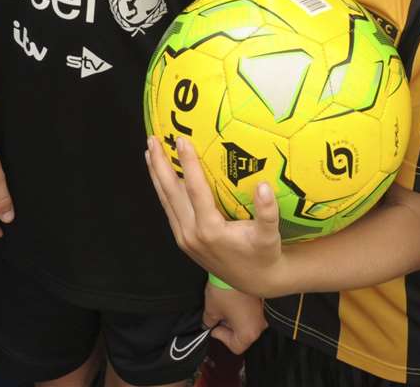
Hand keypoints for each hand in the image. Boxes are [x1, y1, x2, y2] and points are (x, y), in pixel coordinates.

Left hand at [145, 136, 283, 294]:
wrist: (255, 281)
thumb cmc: (264, 254)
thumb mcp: (270, 236)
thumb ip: (267, 212)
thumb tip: (263, 186)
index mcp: (211, 229)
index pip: (195, 190)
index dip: (188, 163)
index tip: (181, 140)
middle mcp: (192, 233)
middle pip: (171, 193)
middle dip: (160, 164)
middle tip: (153, 139)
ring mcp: (184, 237)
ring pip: (165, 201)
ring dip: (156, 175)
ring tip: (150, 151)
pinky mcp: (183, 240)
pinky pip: (168, 209)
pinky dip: (162, 190)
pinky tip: (160, 176)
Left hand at [203, 283, 265, 353]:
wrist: (238, 266)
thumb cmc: (225, 291)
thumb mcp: (212, 310)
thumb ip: (209, 322)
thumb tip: (208, 324)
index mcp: (249, 333)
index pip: (235, 347)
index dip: (221, 338)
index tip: (214, 326)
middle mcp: (260, 326)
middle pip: (242, 336)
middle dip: (228, 327)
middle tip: (218, 315)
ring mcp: (263, 314)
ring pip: (247, 323)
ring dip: (234, 318)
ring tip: (224, 305)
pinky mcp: (264, 302)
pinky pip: (251, 313)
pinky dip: (241, 310)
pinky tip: (232, 299)